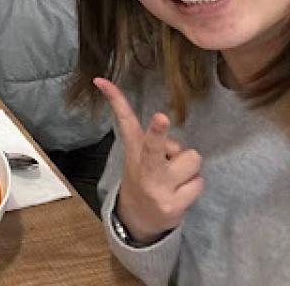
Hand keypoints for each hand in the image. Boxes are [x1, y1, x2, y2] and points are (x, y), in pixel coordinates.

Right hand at [95, 78, 203, 242]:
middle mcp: (143, 168)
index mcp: (133, 151)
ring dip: (190, 168)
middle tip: (160, 117)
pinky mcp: (173, 206)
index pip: (125, 121)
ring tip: (177, 179)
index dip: (116, 99)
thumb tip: (172, 142)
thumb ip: (157, 144)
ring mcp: (158, 188)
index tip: (103, 81)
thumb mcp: (140, 159)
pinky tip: (180, 194)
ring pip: (191, 159)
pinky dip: (193, 186)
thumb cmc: (146, 180)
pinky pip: (199, 182)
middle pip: (153, 146)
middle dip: (158, 133)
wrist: (138, 220)